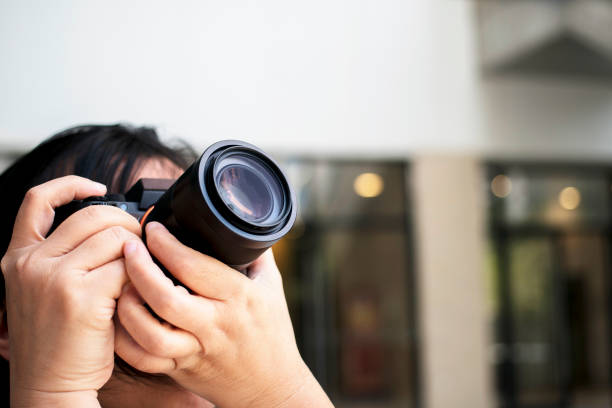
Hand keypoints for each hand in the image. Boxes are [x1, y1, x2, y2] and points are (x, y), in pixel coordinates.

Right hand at [1, 176, 141, 406]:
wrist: (49, 387)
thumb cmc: (58, 341)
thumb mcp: (44, 291)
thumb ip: (66, 256)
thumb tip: (115, 228)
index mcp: (19, 257)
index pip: (38, 200)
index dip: (69, 184)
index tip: (96, 186)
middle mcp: (31, 263)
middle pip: (94, 214)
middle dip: (126, 224)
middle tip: (137, 246)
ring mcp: (54, 278)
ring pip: (116, 238)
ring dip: (137, 254)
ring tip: (135, 276)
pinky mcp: (81, 297)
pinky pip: (127, 268)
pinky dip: (139, 278)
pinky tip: (134, 295)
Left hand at [115, 222, 333, 407]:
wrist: (272, 386)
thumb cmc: (272, 333)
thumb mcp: (272, 287)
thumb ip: (256, 254)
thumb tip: (238, 224)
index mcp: (239, 298)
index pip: (195, 266)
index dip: (167, 244)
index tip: (154, 229)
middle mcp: (215, 325)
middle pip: (165, 297)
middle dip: (139, 268)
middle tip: (128, 247)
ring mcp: (195, 350)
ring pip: (149, 333)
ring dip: (127, 305)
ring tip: (119, 283)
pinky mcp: (180, 369)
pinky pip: (143, 358)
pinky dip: (125, 338)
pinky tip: (120, 317)